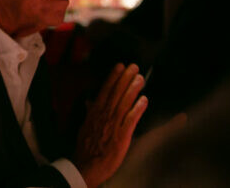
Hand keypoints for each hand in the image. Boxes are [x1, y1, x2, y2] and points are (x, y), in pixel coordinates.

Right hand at [74, 63, 148, 186]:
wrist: (88, 164)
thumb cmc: (87, 146)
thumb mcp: (85, 126)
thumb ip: (90, 113)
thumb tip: (89, 102)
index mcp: (95, 112)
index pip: (105, 90)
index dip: (113, 77)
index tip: (119, 66)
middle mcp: (103, 115)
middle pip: (116, 93)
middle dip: (125, 78)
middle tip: (133, 67)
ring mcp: (113, 124)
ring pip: (124, 102)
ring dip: (132, 89)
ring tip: (140, 78)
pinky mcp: (122, 135)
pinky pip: (131, 119)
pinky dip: (137, 109)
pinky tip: (144, 100)